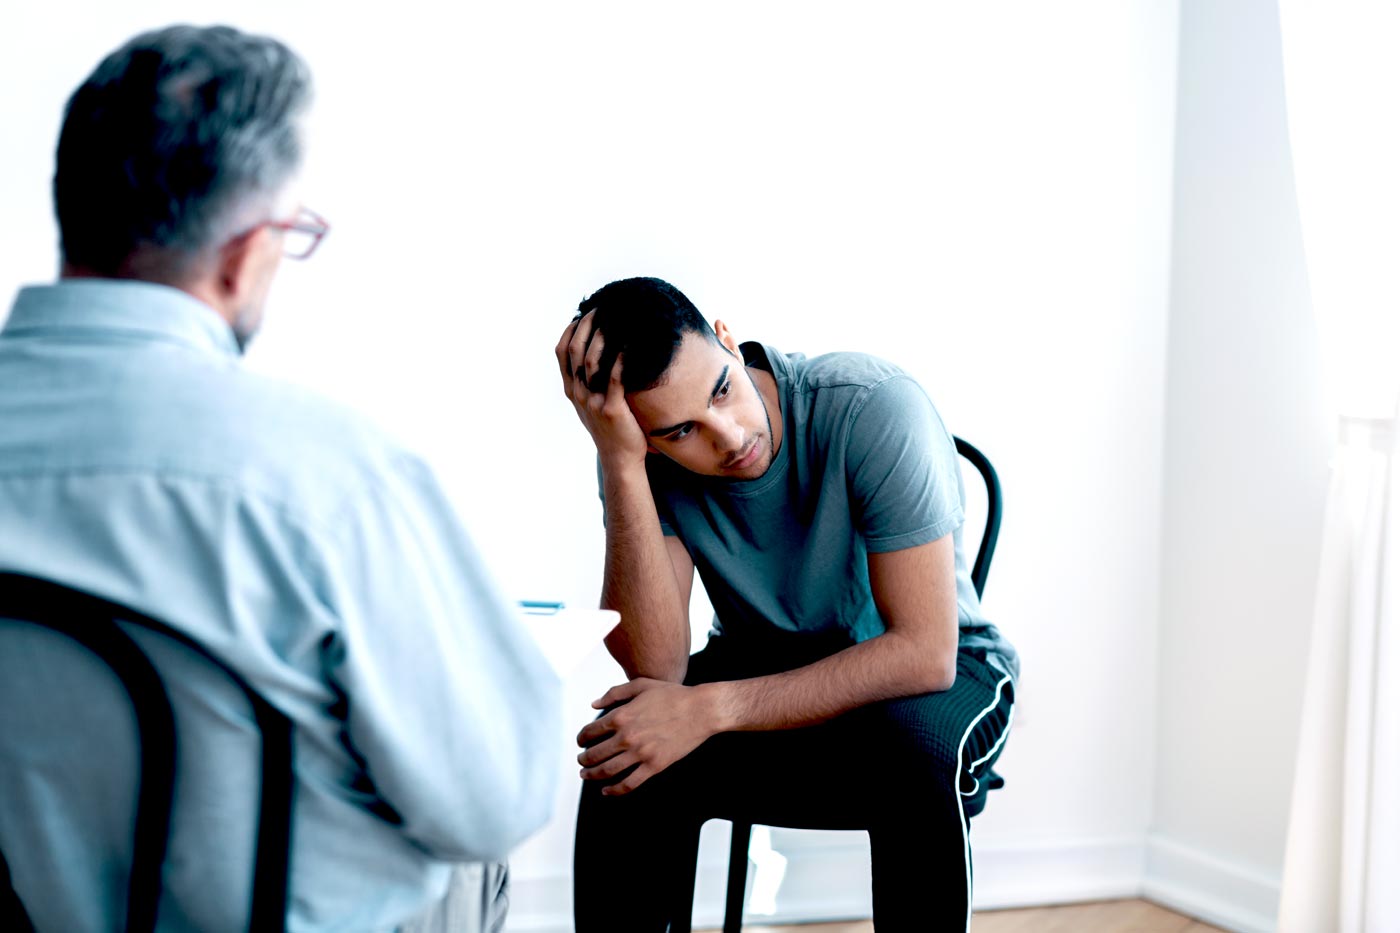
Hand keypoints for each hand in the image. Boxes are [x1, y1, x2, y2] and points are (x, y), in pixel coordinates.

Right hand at [555, 309, 647, 471]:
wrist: (620, 457)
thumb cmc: (610, 427)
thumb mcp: (590, 403)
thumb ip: (588, 381)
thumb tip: (594, 352)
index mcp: (571, 389)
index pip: (562, 352)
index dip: (570, 329)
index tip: (583, 314)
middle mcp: (577, 393)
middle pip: (575, 351)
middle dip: (586, 326)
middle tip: (600, 308)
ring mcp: (592, 402)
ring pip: (591, 361)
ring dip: (601, 337)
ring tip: (613, 319)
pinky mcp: (611, 409)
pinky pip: (614, 379)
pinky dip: (620, 359)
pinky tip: (628, 345)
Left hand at [576, 678, 720, 794]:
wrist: (701, 710)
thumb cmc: (672, 695)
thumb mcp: (641, 685)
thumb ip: (614, 693)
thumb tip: (593, 705)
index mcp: (621, 715)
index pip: (590, 732)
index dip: (581, 738)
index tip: (581, 742)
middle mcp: (627, 736)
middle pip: (595, 754)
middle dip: (583, 759)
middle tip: (581, 760)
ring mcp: (641, 753)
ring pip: (607, 771)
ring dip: (592, 775)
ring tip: (586, 774)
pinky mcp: (654, 766)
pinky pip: (629, 784)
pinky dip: (614, 790)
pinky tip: (606, 790)